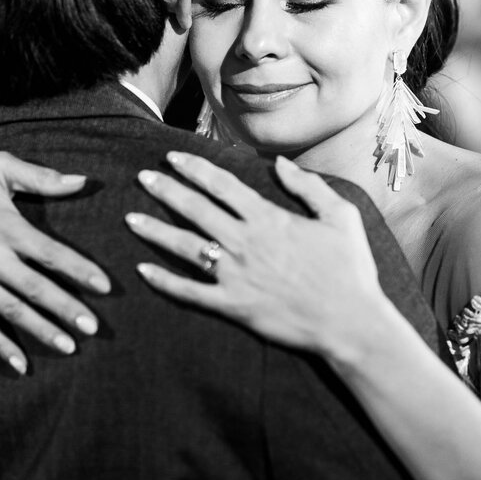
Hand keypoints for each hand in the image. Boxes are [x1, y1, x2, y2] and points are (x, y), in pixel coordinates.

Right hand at [0, 151, 109, 373]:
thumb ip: (42, 177)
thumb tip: (82, 181)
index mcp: (7, 228)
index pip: (51, 254)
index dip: (80, 271)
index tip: (106, 287)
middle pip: (35, 289)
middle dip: (66, 309)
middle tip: (94, 328)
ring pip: (12, 311)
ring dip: (41, 331)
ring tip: (70, 347)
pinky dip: (1, 345)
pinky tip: (21, 364)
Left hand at [125, 152, 388, 358]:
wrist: (350, 321)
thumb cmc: (349, 268)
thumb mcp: (340, 215)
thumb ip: (307, 186)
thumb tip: (279, 163)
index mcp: (269, 218)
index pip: (222, 185)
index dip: (195, 169)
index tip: (173, 157)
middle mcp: (246, 242)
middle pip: (196, 210)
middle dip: (166, 190)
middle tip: (142, 177)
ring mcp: (236, 275)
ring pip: (185, 247)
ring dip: (156, 231)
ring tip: (130, 219)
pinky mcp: (233, 306)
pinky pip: (190, 292)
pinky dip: (165, 282)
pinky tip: (143, 271)